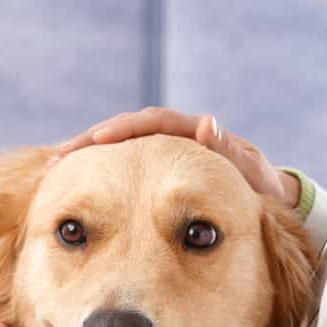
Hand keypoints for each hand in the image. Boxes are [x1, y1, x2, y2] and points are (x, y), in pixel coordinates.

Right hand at [49, 108, 299, 207]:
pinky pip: (124, 171)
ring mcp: (164, 156)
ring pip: (120, 152)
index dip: (123, 129)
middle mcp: (176, 139)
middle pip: (126, 132)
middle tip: (60, 157)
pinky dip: (100, 176)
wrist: (270, 206)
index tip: (98, 139)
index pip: (152, 122)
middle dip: (91, 142)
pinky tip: (75, 190)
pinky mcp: (157, 174)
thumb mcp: (252, 174)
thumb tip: (207, 121)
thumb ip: (231, 152)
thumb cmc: (263, 192)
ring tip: (56, 170)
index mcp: (196, 134)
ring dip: (89, 159)